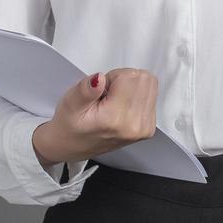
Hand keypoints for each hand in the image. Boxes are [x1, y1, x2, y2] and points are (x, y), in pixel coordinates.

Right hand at [33, 68, 158, 165]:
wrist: (73, 146)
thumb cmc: (70, 125)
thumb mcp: (70, 103)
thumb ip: (85, 90)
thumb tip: (100, 78)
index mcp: (116, 119)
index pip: (130, 76)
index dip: (113, 77)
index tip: (102, 91)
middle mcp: (136, 125)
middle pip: (144, 79)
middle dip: (125, 80)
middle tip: (107, 95)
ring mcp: (145, 128)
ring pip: (150, 85)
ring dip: (132, 87)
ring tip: (113, 101)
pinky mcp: (149, 128)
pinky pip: (152, 96)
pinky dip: (137, 95)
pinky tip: (121, 107)